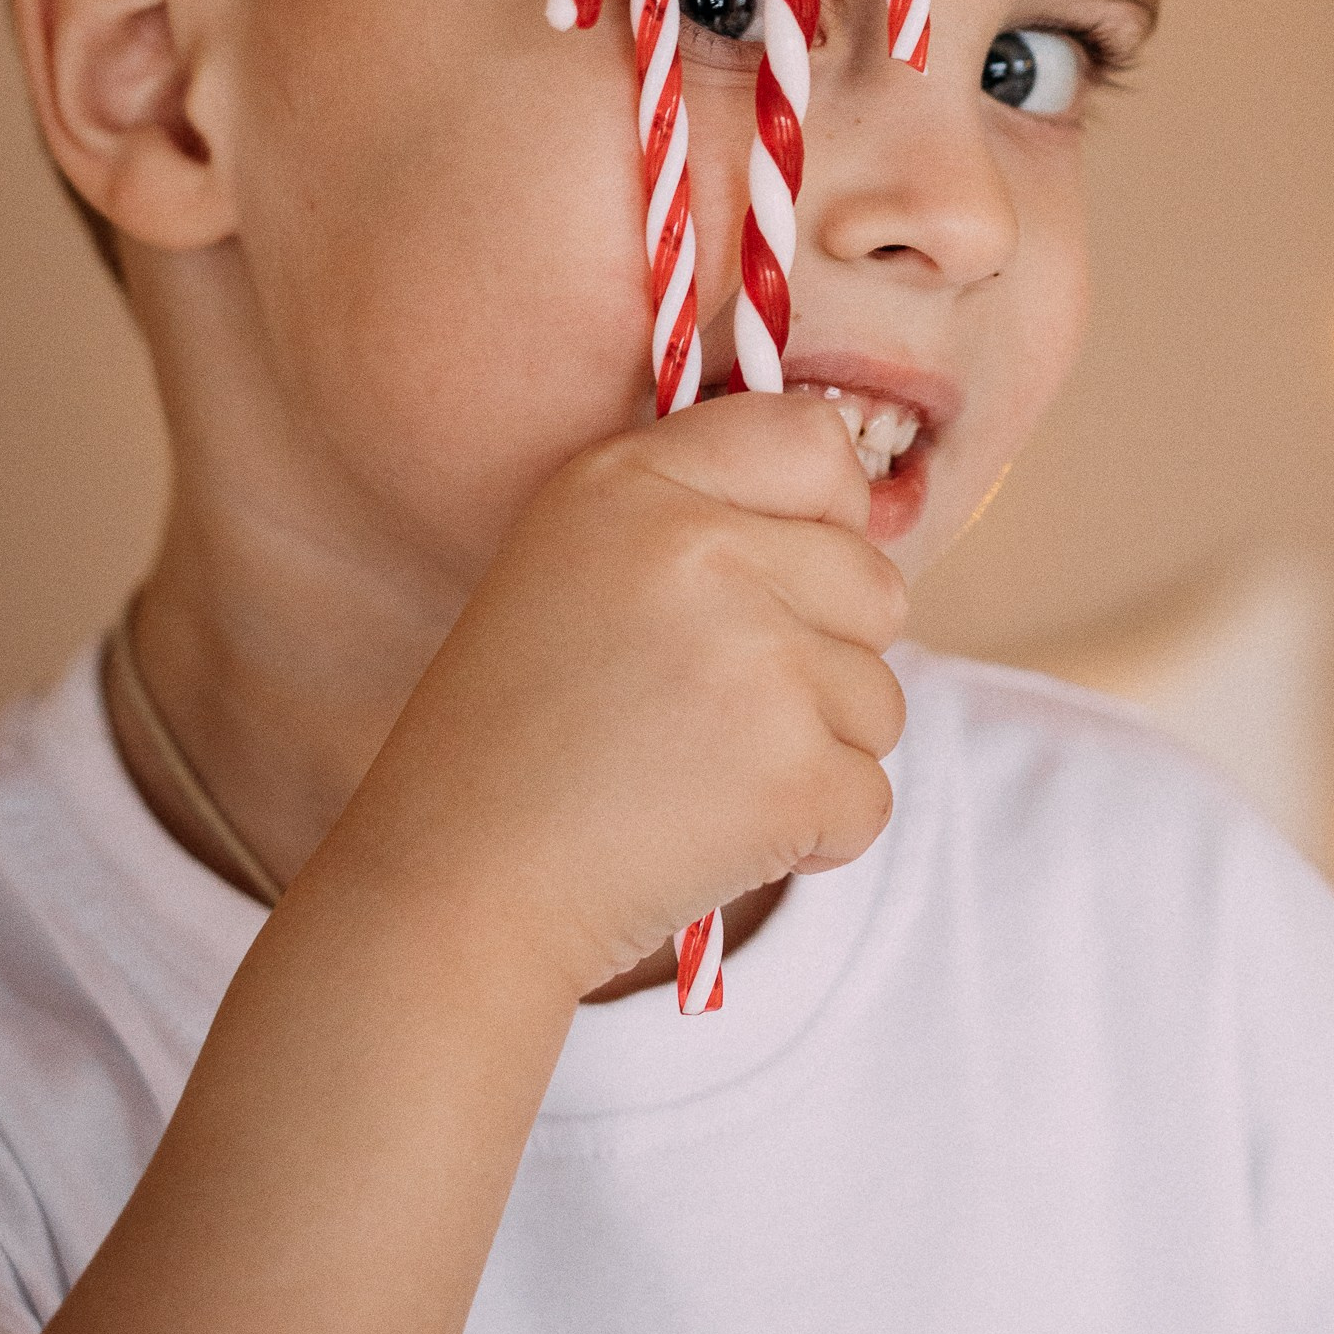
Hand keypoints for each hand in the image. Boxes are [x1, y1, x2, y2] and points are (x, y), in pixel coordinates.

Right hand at [333, 395, 907, 998]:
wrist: (453, 893)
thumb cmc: (516, 739)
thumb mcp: (569, 569)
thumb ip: (695, 515)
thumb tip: (849, 511)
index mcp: (630, 482)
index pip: (815, 440)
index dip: (826, 516)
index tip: (781, 576)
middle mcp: (699, 548)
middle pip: (874, 583)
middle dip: (825, 658)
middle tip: (714, 711)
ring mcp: (754, 658)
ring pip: (879, 698)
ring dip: (816, 753)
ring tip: (698, 777)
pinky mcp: (790, 771)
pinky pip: (868, 796)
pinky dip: (811, 836)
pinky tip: (713, 836)